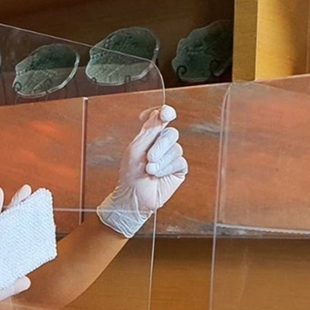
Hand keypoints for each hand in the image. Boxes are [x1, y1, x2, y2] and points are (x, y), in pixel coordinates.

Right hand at [0, 186, 31, 309]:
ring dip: (15, 204)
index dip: (28, 237)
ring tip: (27, 189)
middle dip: (23, 213)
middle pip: (12, 229)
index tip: (40, 227)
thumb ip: (10, 287)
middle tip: (34, 199)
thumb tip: (27, 280)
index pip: (16, 248)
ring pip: (4, 220)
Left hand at [97, 105, 186, 237]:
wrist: (134, 198)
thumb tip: (160, 111)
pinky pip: (179, 162)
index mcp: (149, 136)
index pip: (161, 118)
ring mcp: (171, 156)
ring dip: (161, 160)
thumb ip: (150, 130)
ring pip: (176, 148)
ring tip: (149, 170)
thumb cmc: (129, 175)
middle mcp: (162, 144)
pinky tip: (157, 175)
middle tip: (149, 158)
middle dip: (160, 146)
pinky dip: (167, 168)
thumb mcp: (136, 149)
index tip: (165, 114)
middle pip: (171, 133)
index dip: (165, 113)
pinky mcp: (178, 169)